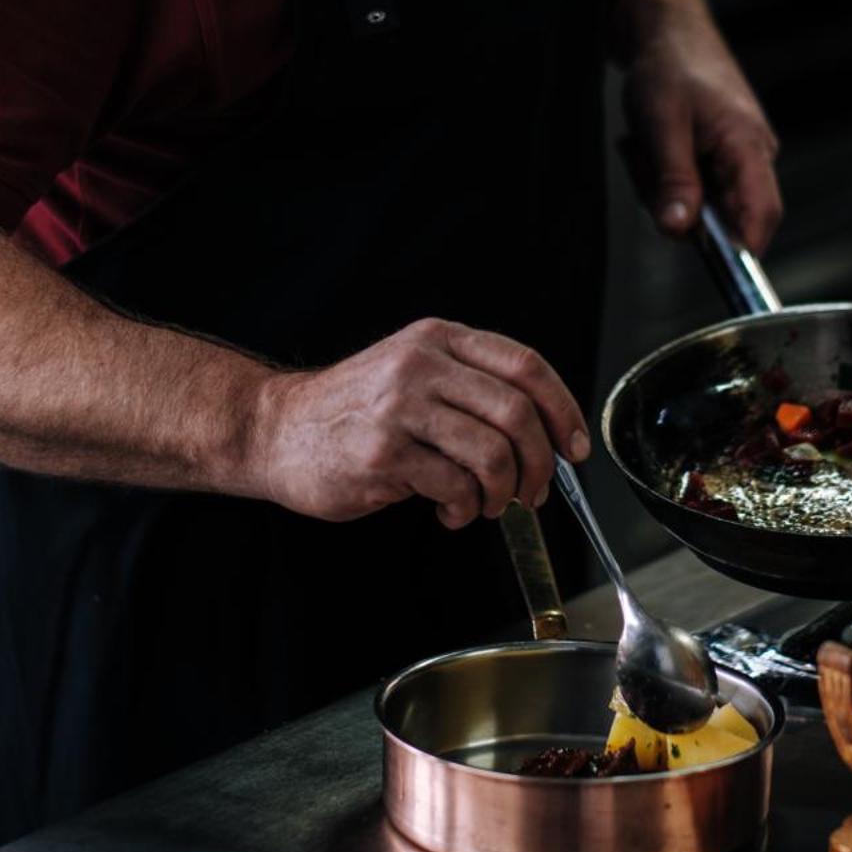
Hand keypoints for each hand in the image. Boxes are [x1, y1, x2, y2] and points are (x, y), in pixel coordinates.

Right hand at [251, 318, 588, 530]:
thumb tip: (545, 437)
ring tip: (485, 505)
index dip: (564, 410)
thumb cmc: (354, 410)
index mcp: (439, 340)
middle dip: (538, 463)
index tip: (575, 448)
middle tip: (533, 491)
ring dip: (502, 494)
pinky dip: (465, 510)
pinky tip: (450, 511)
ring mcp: (400, 408)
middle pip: (517, 413)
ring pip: (492, 455)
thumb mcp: (413, 372)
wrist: (276, 429)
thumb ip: (471, 388)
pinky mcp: (383, 454)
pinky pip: (454, 487)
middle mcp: (421, 365)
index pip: (526, 366)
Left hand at [622, 9, 781, 255]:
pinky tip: (653, 147)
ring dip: (665, 187)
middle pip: (725, 217)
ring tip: (646, 146)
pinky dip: (667, 176)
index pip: (762, 215)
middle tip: (647, 165)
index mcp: (749, 145)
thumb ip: (673, 179)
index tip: (707, 259)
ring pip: (703, 205)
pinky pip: (694, 188)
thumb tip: (680, 230)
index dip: (741, 249)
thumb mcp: (662, 124)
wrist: (667, 33)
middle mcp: (753, 155)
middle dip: (679, 205)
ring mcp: (737, 157)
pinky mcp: (719, 157)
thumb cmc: (669, 67)